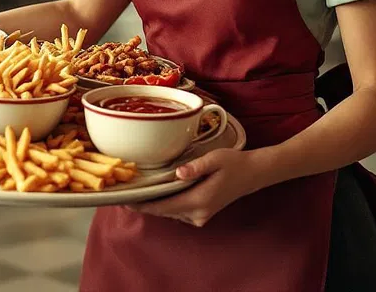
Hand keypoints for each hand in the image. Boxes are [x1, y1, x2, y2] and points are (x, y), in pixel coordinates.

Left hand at [131, 149, 262, 227]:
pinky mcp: (202, 213)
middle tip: (123, 194)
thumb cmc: (233, 163)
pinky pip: (177, 210)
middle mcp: (198, 213)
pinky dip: (165, 203)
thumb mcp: (215, 159)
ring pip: (170, 212)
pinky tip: (155, 193)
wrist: (252, 174)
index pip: (164, 207)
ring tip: (135, 192)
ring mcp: (200, 216)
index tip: (125, 201)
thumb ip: (196, 167)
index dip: (143, 205)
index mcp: (199, 200)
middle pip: (164, 211)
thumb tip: (178, 173)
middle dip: (144, 204)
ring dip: (154, 204)